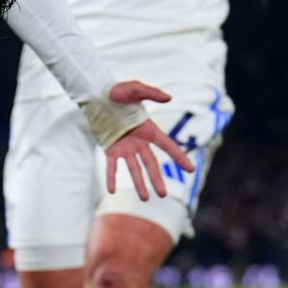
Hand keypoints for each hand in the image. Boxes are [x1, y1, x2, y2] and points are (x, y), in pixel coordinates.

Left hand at [100, 81, 194, 199]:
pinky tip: (111, 190)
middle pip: (151, 164)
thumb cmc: (117, 90)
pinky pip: (111, 166)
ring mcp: (124, 147)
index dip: (179, 157)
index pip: (167, 146)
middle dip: (157, 179)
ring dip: (139, 184)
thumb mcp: (135, 88)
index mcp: (148, 129)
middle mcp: (139, 141)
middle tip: (163, 195)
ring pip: (134, 169)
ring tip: (145, 199)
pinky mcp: (109, 148)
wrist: (97, 95)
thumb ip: (151, 93)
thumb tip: (169, 98)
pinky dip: (111, 178)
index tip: (190, 169)